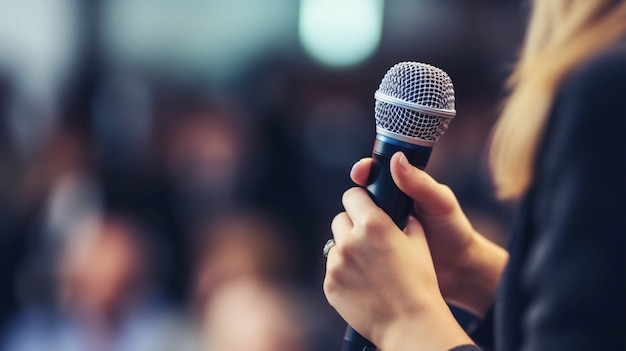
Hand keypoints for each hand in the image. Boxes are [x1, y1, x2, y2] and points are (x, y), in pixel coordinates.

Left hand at [324, 187, 471, 350]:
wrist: (409, 322)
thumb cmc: (419, 282)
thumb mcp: (419, 242)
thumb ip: (405, 221)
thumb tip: (400, 212)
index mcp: (373, 224)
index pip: (352, 196)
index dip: (359, 200)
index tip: (363, 207)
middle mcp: (350, 240)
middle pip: (340, 219)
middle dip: (352, 226)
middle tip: (368, 241)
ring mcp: (336, 263)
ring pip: (335, 245)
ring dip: (347, 250)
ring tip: (368, 267)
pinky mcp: (330, 283)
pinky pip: (332, 269)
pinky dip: (343, 273)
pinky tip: (362, 284)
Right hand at [350, 152, 507, 315]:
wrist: (458, 268)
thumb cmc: (453, 230)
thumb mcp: (440, 203)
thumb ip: (420, 182)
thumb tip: (397, 159)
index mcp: (400, 188)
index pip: (375, 172)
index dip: (364, 170)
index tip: (360, 172)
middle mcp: (386, 206)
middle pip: (360, 196)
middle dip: (355, 198)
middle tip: (356, 201)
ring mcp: (379, 229)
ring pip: (356, 219)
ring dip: (353, 222)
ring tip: (358, 228)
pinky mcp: (376, 250)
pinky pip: (359, 242)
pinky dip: (356, 242)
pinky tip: (357, 245)